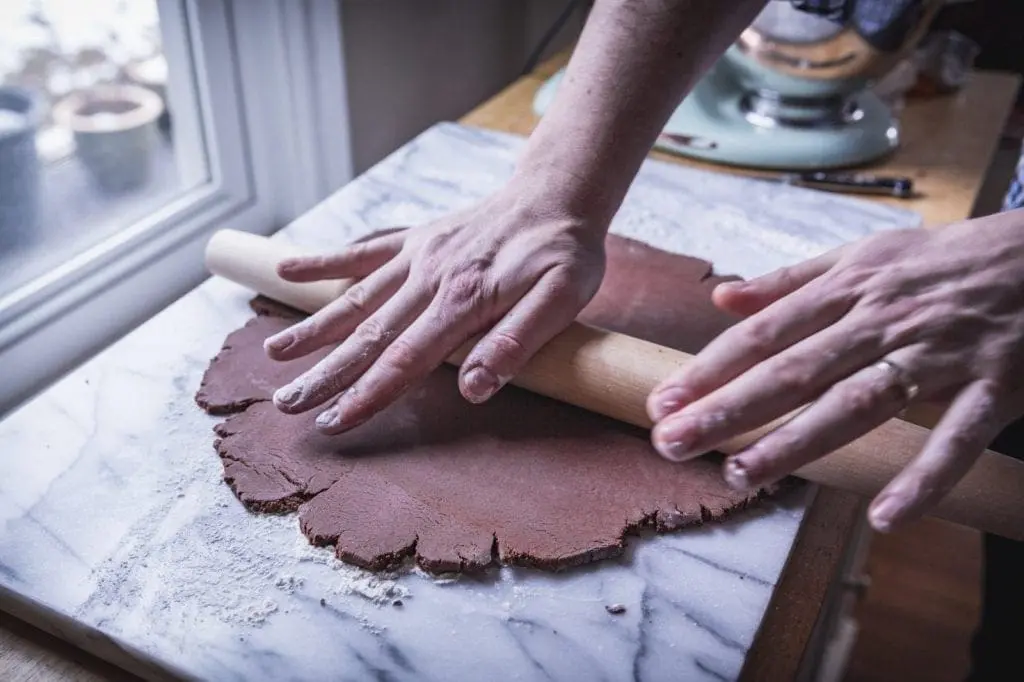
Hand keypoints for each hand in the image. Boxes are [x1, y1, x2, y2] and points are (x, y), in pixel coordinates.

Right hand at [264, 183, 606, 433]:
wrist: (558, 194)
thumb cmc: (564, 253)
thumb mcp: (562, 299)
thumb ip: (516, 342)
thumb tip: (473, 388)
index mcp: (463, 301)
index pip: (404, 359)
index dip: (367, 394)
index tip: (333, 422)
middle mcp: (430, 278)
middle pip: (368, 335)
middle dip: (326, 374)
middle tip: (287, 404)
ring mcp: (417, 256)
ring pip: (354, 298)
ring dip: (313, 328)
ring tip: (273, 354)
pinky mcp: (415, 239)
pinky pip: (362, 251)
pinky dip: (324, 260)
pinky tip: (287, 268)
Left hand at [645, 209, 1023, 532]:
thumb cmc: (944, 259)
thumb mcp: (863, 254)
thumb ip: (791, 280)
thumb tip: (722, 295)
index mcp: (848, 288)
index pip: (764, 334)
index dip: (710, 368)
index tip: (663, 400)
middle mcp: (882, 319)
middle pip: (794, 370)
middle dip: (728, 408)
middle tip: (672, 441)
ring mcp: (938, 353)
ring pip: (857, 402)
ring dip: (798, 442)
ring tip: (742, 473)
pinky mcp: (995, 385)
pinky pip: (958, 439)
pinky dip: (925, 479)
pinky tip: (885, 518)